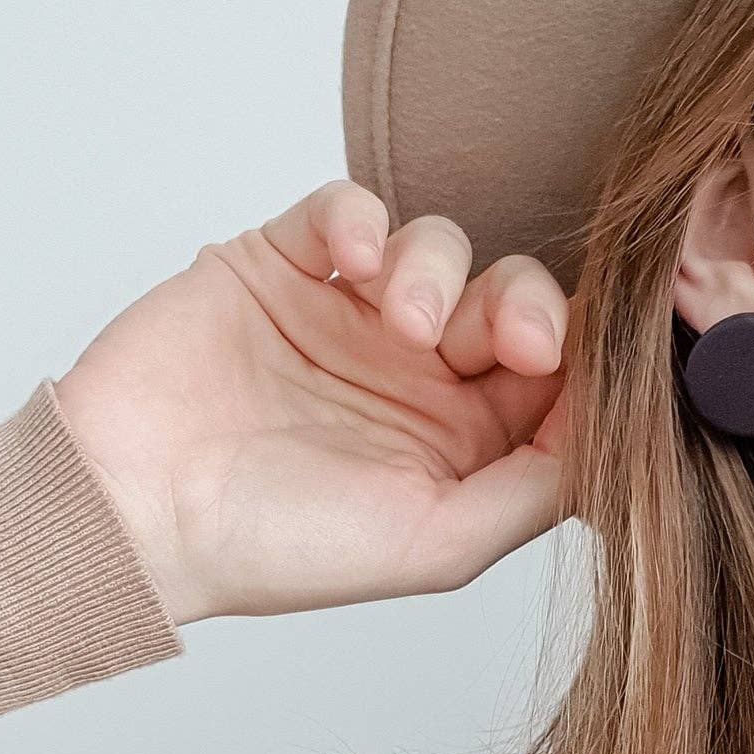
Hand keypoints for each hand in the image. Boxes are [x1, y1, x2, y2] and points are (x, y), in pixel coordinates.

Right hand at [51, 179, 577, 625]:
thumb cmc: (273, 544)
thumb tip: (619, 436)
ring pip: (439, 247)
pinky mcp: (282, 267)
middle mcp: (409, 379)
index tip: (577, 363)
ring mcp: (344, 317)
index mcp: (454, 446)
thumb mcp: (435, 544)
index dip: (583, 361)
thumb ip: (537, 488)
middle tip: (510, 337)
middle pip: (511, 302)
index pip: (554, 383)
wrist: (133, 505)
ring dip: (440, 268)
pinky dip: (363, 217)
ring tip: (401, 318)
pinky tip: (355, 256)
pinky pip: (347, 209)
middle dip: (527, 306)